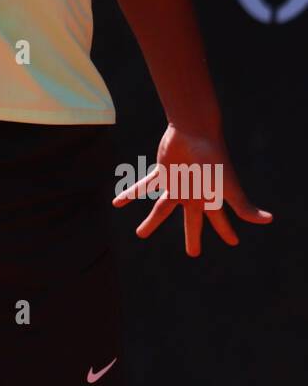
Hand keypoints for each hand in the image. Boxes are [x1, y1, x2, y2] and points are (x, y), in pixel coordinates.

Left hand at [112, 124, 272, 256]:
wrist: (194, 132)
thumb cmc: (213, 159)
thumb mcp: (227, 186)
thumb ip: (243, 205)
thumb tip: (268, 220)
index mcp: (208, 198)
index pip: (219, 220)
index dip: (226, 231)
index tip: (233, 242)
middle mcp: (192, 193)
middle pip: (192, 220)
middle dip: (193, 236)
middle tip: (193, 253)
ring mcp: (176, 184)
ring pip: (161, 208)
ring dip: (151, 222)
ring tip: (140, 234)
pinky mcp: (161, 173)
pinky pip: (143, 186)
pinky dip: (131, 193)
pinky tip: (117, 203)